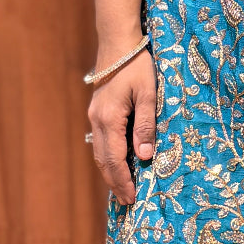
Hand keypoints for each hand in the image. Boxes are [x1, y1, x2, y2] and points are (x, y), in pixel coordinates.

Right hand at [87, 46, 156, 205]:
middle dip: (115, 182)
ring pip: (99, 152)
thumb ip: (146, 125)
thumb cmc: (138, 65)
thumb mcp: (148, 93)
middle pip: (103, 160)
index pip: (115, 159)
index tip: (132, 199)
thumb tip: (144, 156)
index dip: (123, 181)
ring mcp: (94, 115)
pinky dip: (107, 157)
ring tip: (122, 188)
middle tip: (127, 201)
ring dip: (110, 172)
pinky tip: (117, 162)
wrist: (118, 43)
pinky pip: (100, 141)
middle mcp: (97, 120)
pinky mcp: (97, 111)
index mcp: (109, 119)